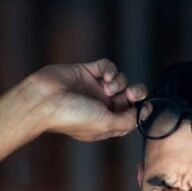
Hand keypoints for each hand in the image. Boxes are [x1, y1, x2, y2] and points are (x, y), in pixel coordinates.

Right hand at [24, 59, 146, 141]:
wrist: (44, 100)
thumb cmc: (71, 117)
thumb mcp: (105, 124)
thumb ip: (127, 121)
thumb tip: (142, 114)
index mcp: (105, 122)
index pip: (130, 115)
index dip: (141, 110)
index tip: (147, 106)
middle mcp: (101, 105)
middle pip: (128, 97)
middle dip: (135, 93)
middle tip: (132, 93)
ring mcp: (94, 88)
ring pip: (119, 79)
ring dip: (119, 81)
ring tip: (108, 86)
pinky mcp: (87, 71)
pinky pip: (106, 66)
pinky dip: (110, 69)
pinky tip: (104, 76)